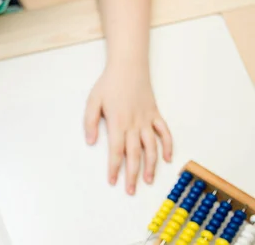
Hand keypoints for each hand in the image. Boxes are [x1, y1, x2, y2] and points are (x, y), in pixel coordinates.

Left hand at [83, 63, 172, 194]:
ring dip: (151, 165)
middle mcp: (134, 124)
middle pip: (135, 154)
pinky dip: (168, 146)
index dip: (114, 168)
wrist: (128, 67)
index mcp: (117, 122)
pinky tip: (168, 159)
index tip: (113, 181)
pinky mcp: (156, 114)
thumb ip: (90, 122)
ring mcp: (147, 120)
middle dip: (133, 174)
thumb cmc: (108, 84)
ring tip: (148, 180)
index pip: (116, 151)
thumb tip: (90, 142)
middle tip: (131, 190)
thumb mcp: (93, 100)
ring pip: (152, 147)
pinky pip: (165, 133)